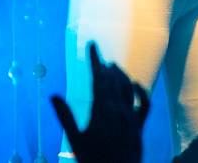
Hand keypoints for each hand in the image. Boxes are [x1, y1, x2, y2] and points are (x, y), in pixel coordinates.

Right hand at [51, 43, 149, 162]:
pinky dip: (141, 91)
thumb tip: (53, 95)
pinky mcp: (139, 127)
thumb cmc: (93, 160)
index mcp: (102, 110)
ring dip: (121, 76)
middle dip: (106, 67)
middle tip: (99, 59)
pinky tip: (137, 84)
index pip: (99, 78)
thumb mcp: (75, 140)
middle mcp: (120, 110)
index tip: (92, 45)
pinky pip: (145, 104)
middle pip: (114, 81)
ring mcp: (131, 118)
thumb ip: (65, 117)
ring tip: (113, 66)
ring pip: (129, 89)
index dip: (95, 60)